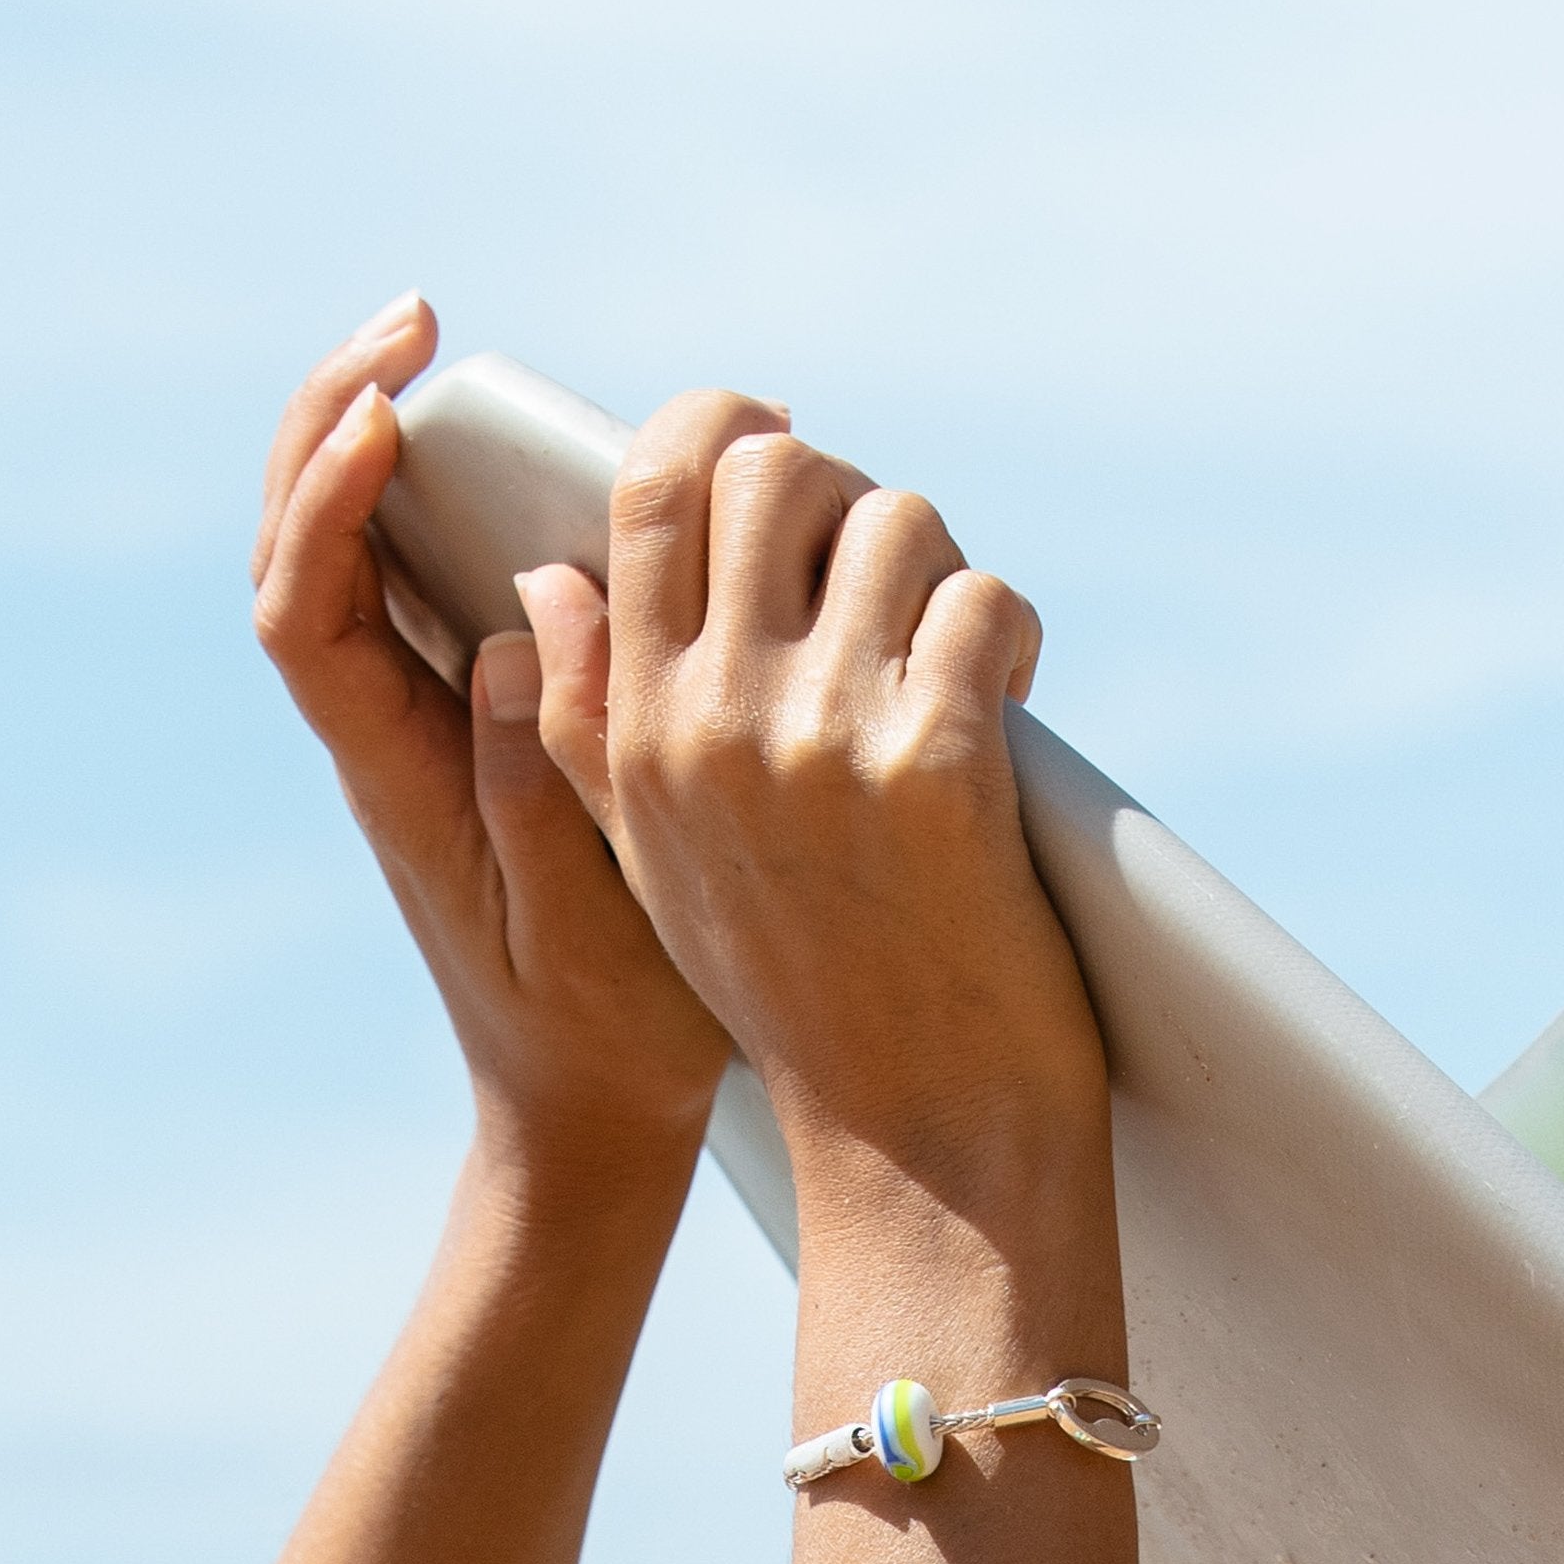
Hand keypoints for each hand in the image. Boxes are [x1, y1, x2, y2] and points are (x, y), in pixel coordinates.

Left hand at [251, 300, 733, 1189]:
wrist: (590, 1111)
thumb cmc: (600, 1033)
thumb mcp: (583, 923)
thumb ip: (538, 780)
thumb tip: (508, 628)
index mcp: (390, 777)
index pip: (304, 610)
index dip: (322, 501)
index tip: (387, 416)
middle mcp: (387, 730)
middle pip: (300, 547)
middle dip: (333, 417)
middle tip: (414, 319)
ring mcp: (426, 719)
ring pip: (355, 551)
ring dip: (377, 434)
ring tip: (436, 343)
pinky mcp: (478, 717)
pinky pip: (432, 581)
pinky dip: (453, 493)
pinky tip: (520, 446)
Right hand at [515, 392, 1106, 1264]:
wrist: (921, 1138)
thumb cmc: (803, 991)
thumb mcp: (658, 859)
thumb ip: (591, 719)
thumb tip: (548, 575)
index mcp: (634, 728)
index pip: (651, 488)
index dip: (723, 425)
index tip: (788, 442)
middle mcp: (712, 720)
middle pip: (777, 470)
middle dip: (852, 491)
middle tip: (896, 569)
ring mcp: (823, 741)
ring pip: (900, 522)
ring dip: (947, 569)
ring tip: (957, 653)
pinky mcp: (937, 767)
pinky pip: (985, 603)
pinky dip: (1014, 634)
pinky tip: (1012, 701)